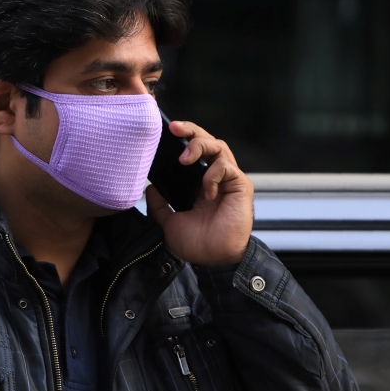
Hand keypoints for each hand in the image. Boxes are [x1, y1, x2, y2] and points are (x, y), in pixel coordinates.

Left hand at [146, 120, 253, 266]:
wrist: (213, 260)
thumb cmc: (197, 244)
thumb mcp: (169, 222)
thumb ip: (159, 205)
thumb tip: (149, 189)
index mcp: (198, 182)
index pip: (193, 150)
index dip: (182, 138)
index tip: (166, 131)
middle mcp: (214, 177)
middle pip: (207, 140)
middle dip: (191, 130)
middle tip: (175, 130)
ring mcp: (228, 180)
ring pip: (218, 146)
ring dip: (200, 146)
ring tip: (184, 158)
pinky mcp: (240, 186)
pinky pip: (226, 167)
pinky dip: (212, 174)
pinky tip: (206, 192)